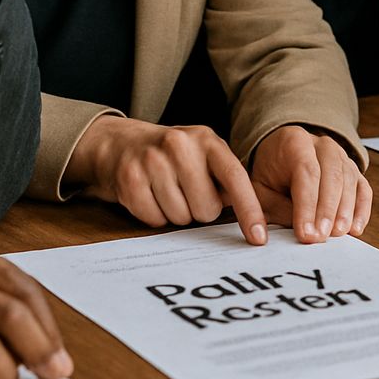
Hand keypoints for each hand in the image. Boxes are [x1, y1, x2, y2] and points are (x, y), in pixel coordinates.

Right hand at [66, 117, 269, 244]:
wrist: (120, 143)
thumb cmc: (173, 157)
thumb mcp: (203, 155)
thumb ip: (227, 180)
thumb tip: (254, 219)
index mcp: (206, 140)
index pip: (234, 177)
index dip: (249, 210)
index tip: (258, 238)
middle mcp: (180, 145)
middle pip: (206, 208)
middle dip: (200, 210)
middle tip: (187, 193)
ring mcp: (152, 160)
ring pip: (180, 217)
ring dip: (176, 213)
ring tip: (166, 191)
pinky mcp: (130, 178)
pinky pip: (155, 220)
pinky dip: (155, 216)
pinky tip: (150, 195)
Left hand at [251, 126, 371, 242]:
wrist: (279, 155)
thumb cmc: (269, 175)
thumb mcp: (260, 189)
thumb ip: (276, 207)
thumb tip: (304, 229)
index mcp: (294, 141)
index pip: (306, 172)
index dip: (308, 205)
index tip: (306, 234)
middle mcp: (322, 144)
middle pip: (332, 174)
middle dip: (327, 210)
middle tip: (322, 236)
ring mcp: (341, 155)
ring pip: (349, 180)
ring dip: (345, 210)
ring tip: (337, 234)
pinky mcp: (352, 170)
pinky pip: (363, 188)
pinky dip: (362, 209)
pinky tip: (355, 229)